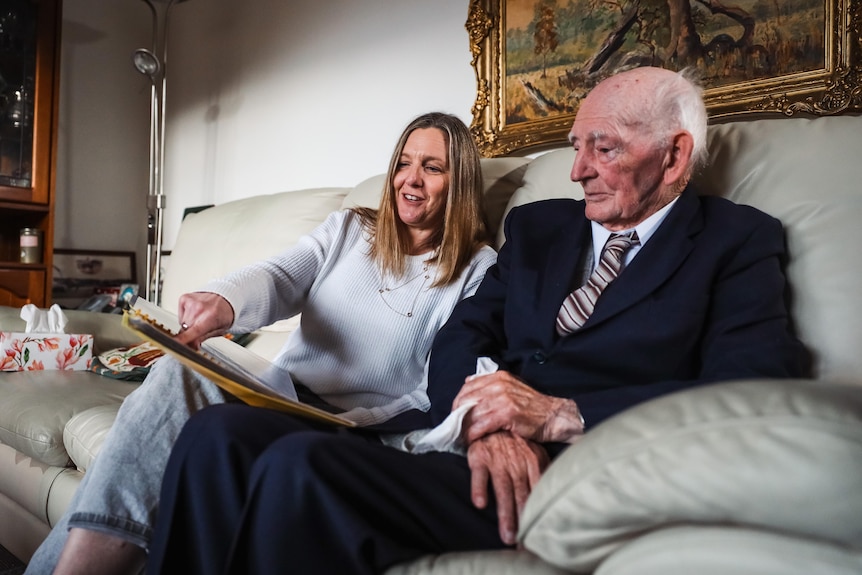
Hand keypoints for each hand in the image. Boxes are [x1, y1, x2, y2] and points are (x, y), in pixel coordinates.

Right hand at [174, 292, 234, 348]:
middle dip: (189, 333)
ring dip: (188, 324)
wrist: (225, 297)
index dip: (181, 340)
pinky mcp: (184, 298)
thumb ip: (202, 339)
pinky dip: (186, 315)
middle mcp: (199, 308)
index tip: (175, 344)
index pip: (191, 332)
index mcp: (210, 318)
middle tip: (200, 329)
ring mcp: (190, 302)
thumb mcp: (218, 330)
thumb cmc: (224, 313)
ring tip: (200, 318)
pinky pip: (180, 314)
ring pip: (181, 322)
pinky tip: (195, 312)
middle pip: (184, 329)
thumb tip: (191, 346)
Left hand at [454, 370, 583, 443]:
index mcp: (498, 377)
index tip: (455, 416)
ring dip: (464, 428)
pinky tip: (471, 441)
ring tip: (461, 438)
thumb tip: (468, 382)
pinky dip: (473, 434)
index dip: (458, 403)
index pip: (467, 387)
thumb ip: (491, 385)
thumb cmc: (532, 407)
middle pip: (466, 400)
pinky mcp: (506, 413)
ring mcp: (502, 398)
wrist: (554, 417)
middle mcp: (498, 385)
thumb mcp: (511, 388)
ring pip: (472, 414)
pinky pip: (481, 425)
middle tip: (455, 429)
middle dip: (458, 417)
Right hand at [467, 431, 548, 544]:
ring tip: (507, 535)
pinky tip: (480, 504)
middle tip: (522, 543)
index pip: (537, 493)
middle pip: (521, 496)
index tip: (537, 536)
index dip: (537, 515)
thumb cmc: (516, 442)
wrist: (494, 420)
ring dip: (505, 513)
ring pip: (503, 490)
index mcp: (534, 463)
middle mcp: (517, 464)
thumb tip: (553, 497)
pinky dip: (479, 488)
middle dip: (522, 521)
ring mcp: (498, 460)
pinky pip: (479, 475)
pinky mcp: (480, 456)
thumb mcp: (535, 454)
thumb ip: (542, 474)